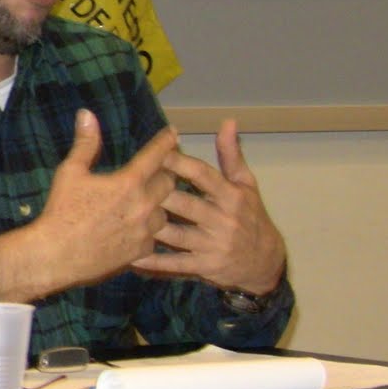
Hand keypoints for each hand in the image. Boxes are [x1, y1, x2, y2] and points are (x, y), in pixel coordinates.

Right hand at [0, 109, 176, 301]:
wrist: (57, 254)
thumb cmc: (62, 210)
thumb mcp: (70, 172)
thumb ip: (85, 143)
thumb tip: (87, 114)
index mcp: (129, 182)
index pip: (156, 156)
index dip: (165, 142)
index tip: (173, 133)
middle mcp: (144, 205)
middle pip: (169, 183)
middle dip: (164, 174)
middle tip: (156, 171)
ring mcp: (146, 230)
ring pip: (165, 211)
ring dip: (158, 204)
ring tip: (147, 202)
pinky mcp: (142, 250)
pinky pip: (155, 236)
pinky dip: (148, 229)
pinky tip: (137, 228)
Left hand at [131, 119, 286, 294]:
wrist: (265, 263)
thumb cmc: (251, 217)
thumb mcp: (247, 185)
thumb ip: (231, 155)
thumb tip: (227, 122)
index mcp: (231, 196)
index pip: (202, 175)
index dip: (177, 163)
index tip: (154, 153)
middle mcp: (222, 220)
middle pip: (183, 204)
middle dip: (156, 194)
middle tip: (128, 184)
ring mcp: (213, 245)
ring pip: (175, 234)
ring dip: (148, 226)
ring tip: (121, 216)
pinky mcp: (204, 266)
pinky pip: (174, 264)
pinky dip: (152, 261)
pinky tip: (129, 255)